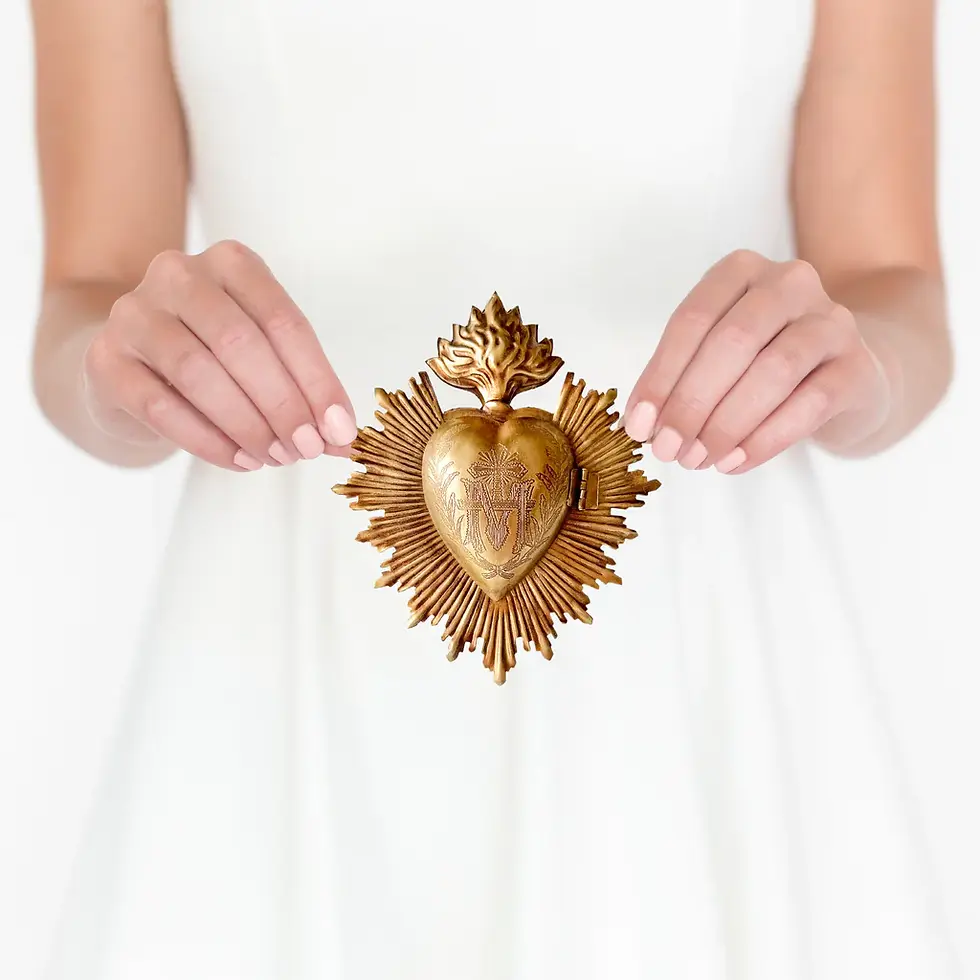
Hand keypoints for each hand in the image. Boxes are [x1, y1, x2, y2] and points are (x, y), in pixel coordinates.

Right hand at [81, 240, 357, 470]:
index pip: (283, 321)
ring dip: (247, 424)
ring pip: (197, 371)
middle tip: (307, 449)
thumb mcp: (262, 356)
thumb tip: (343, 439)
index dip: (317, 379)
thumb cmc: (215, 357)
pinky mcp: (105, 359)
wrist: (133, 363)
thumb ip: (302, 390)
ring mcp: (134, 313)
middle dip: (282, 404)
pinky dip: (208, 440)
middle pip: (240, 342)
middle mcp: (178, 275)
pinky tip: (240, 460)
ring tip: (276, 457)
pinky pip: (159, 405)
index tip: (340, 429)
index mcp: (231, 263)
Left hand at [622, 250, 889, 473]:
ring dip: (726, 423)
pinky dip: (765, 438)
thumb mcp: (719, 355)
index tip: (639, 425)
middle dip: (691, 402)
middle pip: (732, 341)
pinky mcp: (858, 366)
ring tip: (697, 459)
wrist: (849, 373)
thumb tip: (641, 424)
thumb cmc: (764, 362)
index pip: (692, 319)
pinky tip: (734, 462)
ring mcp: (831, 321)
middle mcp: (789, 284)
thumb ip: (681, 378)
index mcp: (741, 271)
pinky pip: (811, 403)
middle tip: (668, 448)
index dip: (661, 376)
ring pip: (773, 371)